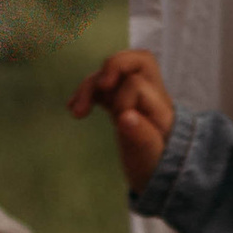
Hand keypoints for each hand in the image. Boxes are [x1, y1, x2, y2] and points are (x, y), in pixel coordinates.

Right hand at [69, 45, 176, 192]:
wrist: (157, 171)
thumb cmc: (154, 164)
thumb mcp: (150, 156)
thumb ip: (142, 136)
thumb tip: (125, 117)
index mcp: (160, 106)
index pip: (138, 84)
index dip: (123, 100)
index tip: (119, 122)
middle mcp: (150, 94)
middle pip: (134, 61)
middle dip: (111, 67)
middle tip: (101, 86)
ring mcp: (134, 95)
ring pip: (112, 72)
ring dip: (90, 86)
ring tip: (76, 112)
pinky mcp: (120, 100)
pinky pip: (103, 86)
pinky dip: (87, 92)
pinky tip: (72, 108)